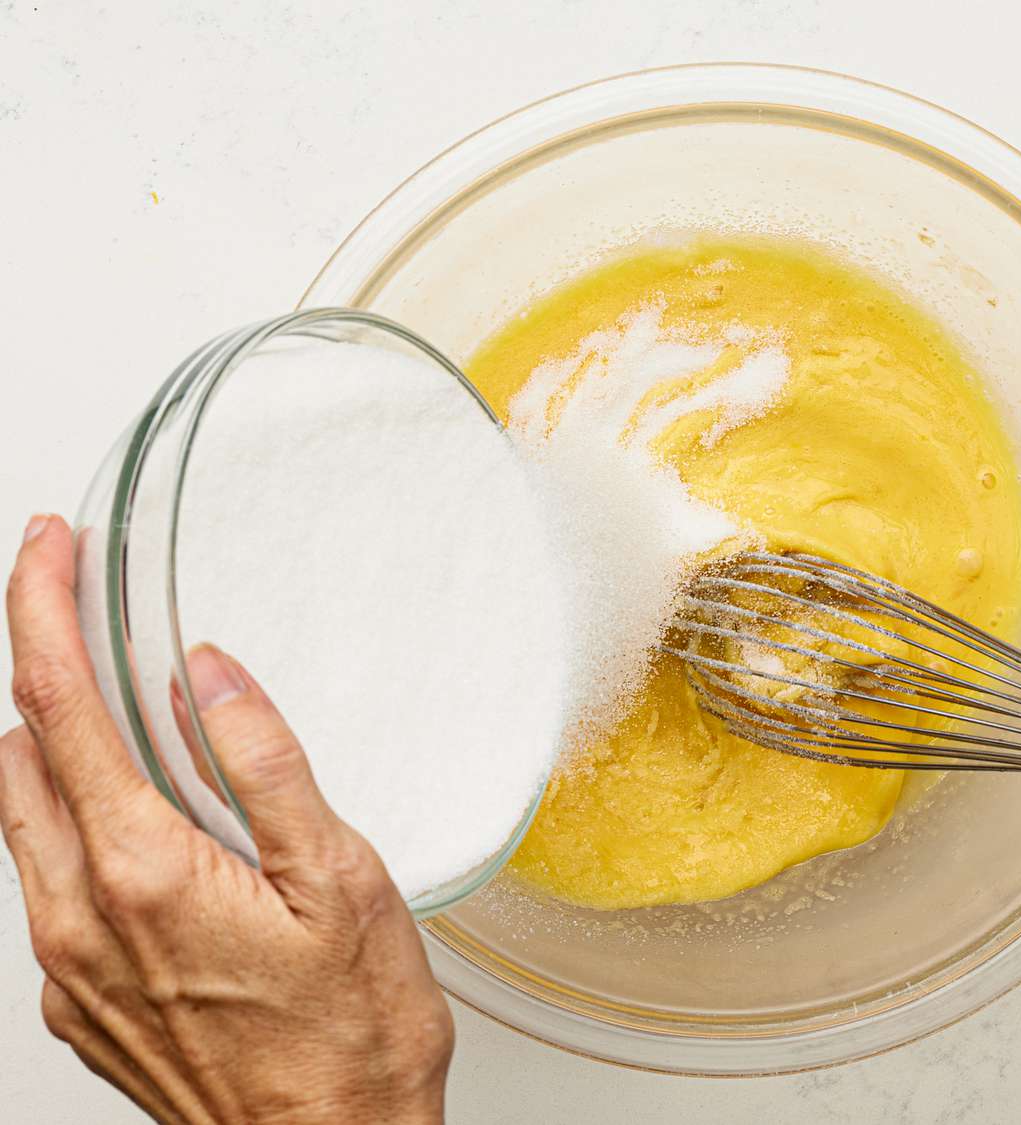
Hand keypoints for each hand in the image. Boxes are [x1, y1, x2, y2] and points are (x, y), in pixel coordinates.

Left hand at [1, 516, 453, 1123]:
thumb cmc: (350, 1038)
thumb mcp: (341, 882)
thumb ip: (263, 767)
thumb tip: (208, 677)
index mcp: (143, 871)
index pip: (58, 705)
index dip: (40, 609)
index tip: (47, 547)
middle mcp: (79, 918)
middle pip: (17, 753)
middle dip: (36, 663)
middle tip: (77, 606)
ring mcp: (67, 968)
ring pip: (22, 819)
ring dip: (50, 745)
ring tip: (116, 708)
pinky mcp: (78, 1004)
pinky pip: (49, 885)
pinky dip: (76, 826)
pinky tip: (146, 829)